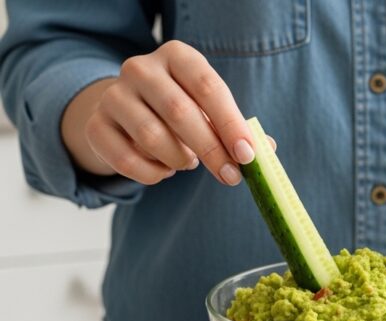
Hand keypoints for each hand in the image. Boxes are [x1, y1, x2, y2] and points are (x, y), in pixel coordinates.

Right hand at [62, 40, 255, 185]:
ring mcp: (113, 95)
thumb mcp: (212, 110)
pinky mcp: (96, 125)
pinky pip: (127, 159)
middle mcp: (141, 68)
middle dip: (211, 150)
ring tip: (189, 162)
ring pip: (152, 136)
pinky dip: (153, 174)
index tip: (247, 155)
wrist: (129, 112)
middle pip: (179, 112)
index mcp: (177, 56)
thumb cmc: (184, 109)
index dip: (230, 124)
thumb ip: (238, 129)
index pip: (208, 87)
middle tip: (230, 176)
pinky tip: (164, 170)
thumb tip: (265, 151)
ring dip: (180, 160)